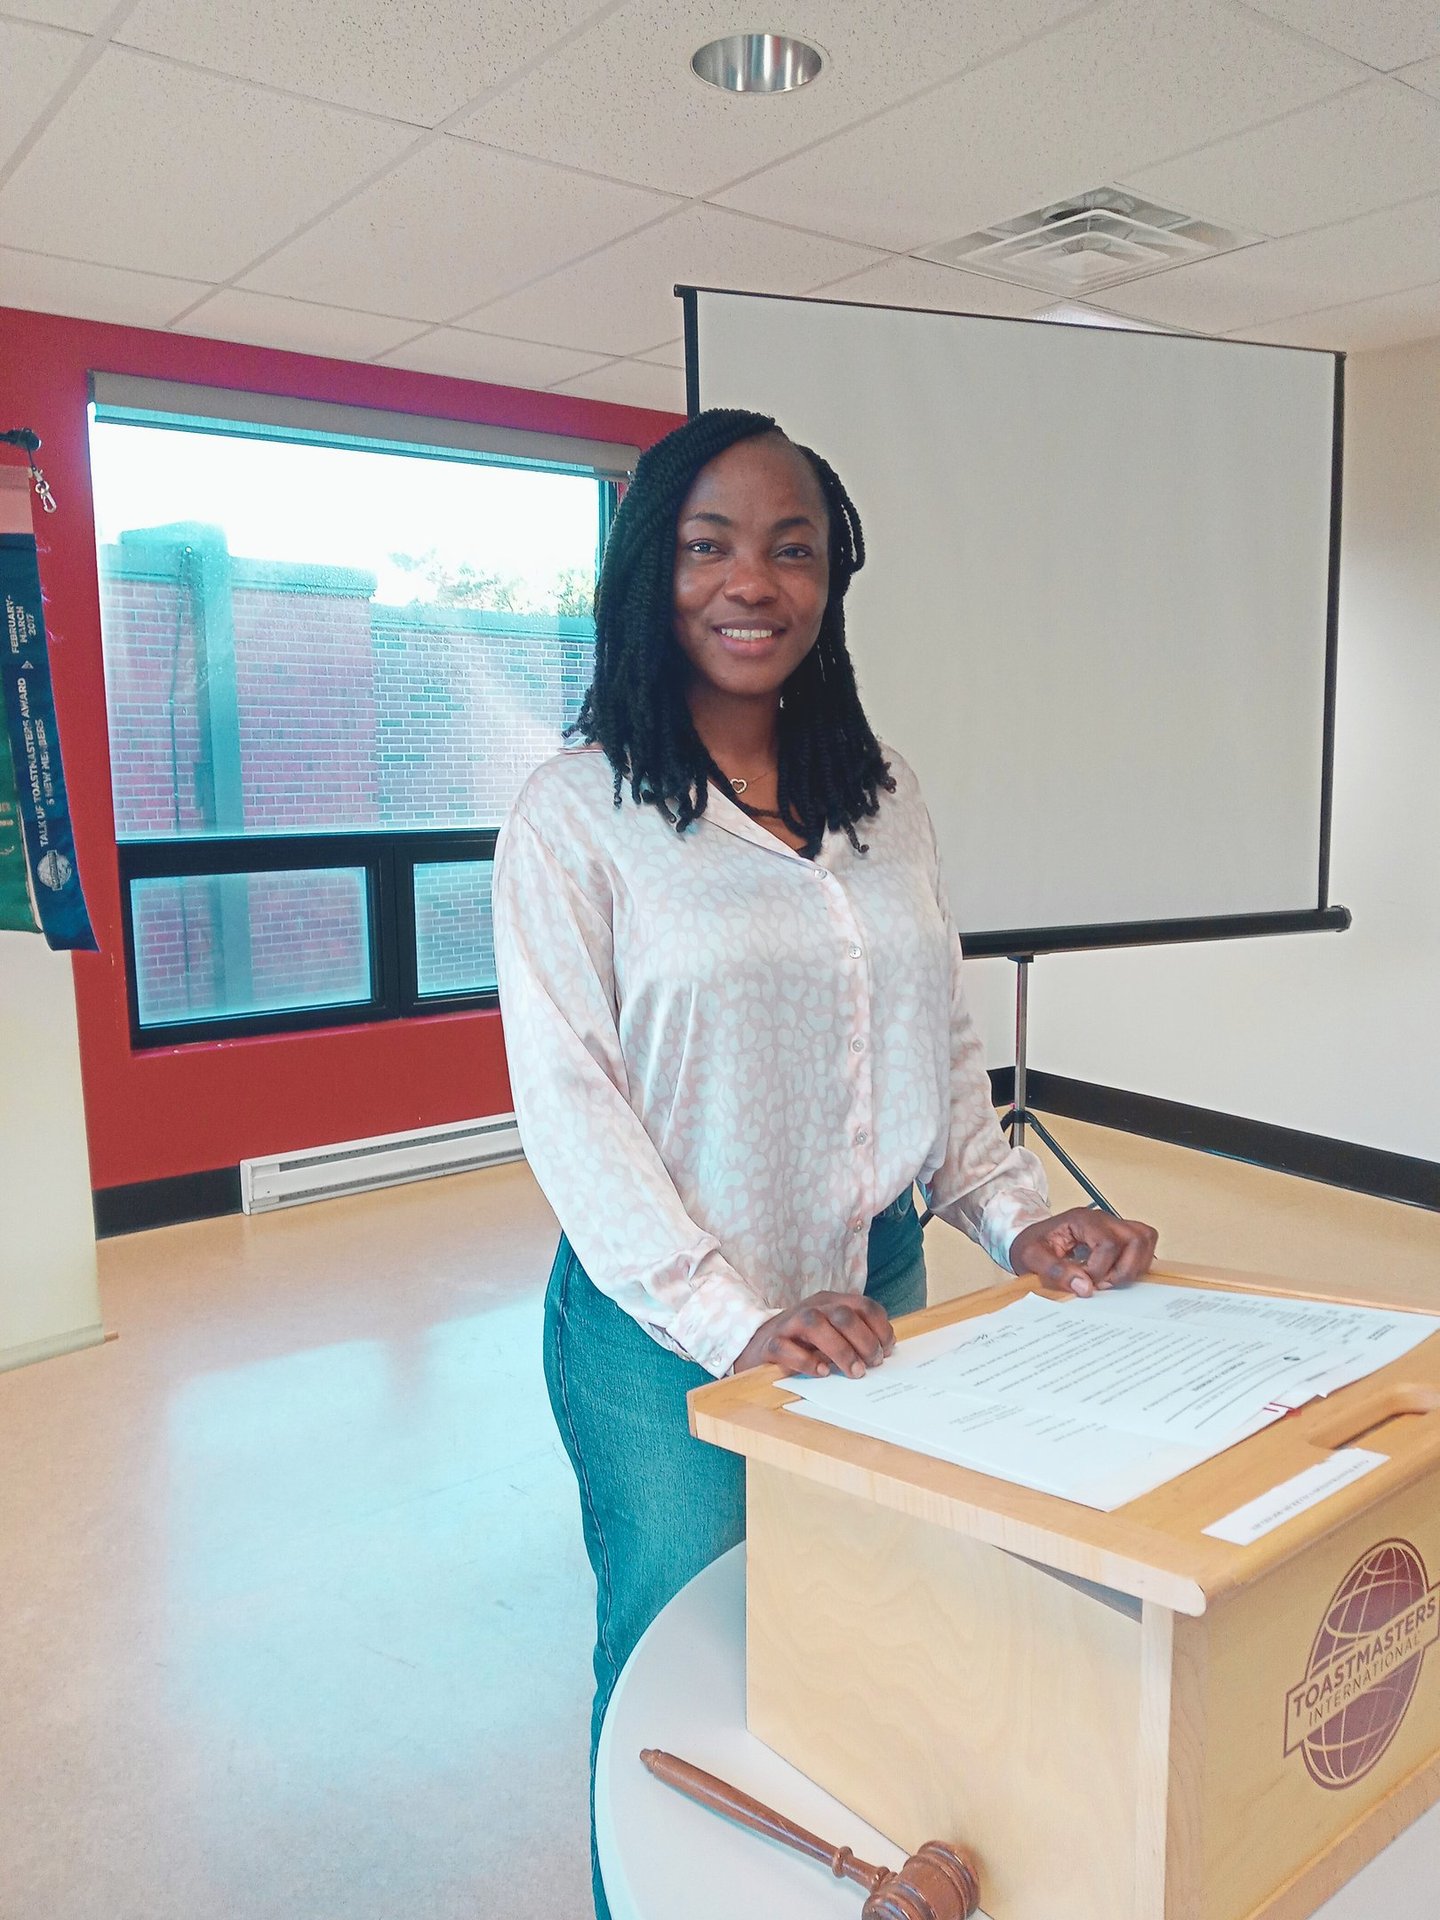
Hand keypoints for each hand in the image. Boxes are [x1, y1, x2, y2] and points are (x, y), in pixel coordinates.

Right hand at [733, 1291, 896, 1378]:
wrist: (758, 1345)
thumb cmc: (803, 1343)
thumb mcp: (832, 1334)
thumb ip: (854, 1337)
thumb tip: (882, 1352)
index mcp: (831, 1302)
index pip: (864, 1306)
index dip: (881, 1328)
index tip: (888, 1350)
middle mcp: (812, 1308)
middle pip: (843, 1315)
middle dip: (864, 1341)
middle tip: (873, 1364)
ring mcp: (790, 1323)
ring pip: (816, 1325)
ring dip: (841, 1350)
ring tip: (854, 1371)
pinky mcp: (771, 1343)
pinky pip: (787, 1348)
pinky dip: (807, 1361)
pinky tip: (822, 1372)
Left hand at [1009, 1208, 1157, 1296]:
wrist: (1029, 1239)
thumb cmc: (1031, 1245)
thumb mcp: (1031, 1258)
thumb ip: (1056, 1271)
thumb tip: (1085, 1287)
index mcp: (1081, 1220)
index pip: (1108, 1244)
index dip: (1100, 1270)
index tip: (1083, 1282)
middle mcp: (1102, 1218)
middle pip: (1136, 1238)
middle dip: (1124, 1269)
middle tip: (1102, 1283)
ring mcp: (1113, 1225)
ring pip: (1145, 1238)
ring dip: (1134, 1265)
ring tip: (1111, 1279)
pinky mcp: (1119, 1235)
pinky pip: (1143, 1244)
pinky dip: (1137, 1262)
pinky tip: (1117, 1274)